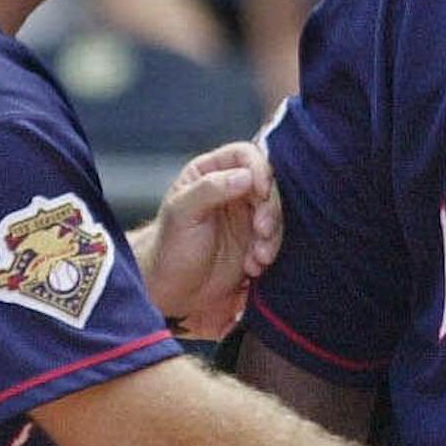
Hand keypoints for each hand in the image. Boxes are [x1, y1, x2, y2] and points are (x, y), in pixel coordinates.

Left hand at [137, 140, 280, 339]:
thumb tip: (246, 176)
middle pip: (267, 184)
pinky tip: (252, 267)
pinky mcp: (255, 240)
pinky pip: (274, 238)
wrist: (173, 290)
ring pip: (274, 213)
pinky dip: (269, 252)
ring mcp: (245, 215)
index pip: (245, 155)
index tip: (261, 192)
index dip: (259, 169)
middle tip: (261, 232)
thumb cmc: (170, 247)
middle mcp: (231, 189)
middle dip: (269, 209)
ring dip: (271, 235)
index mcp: (210, 172)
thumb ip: (210, 188)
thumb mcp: (182, 213)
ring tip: (257, 258)